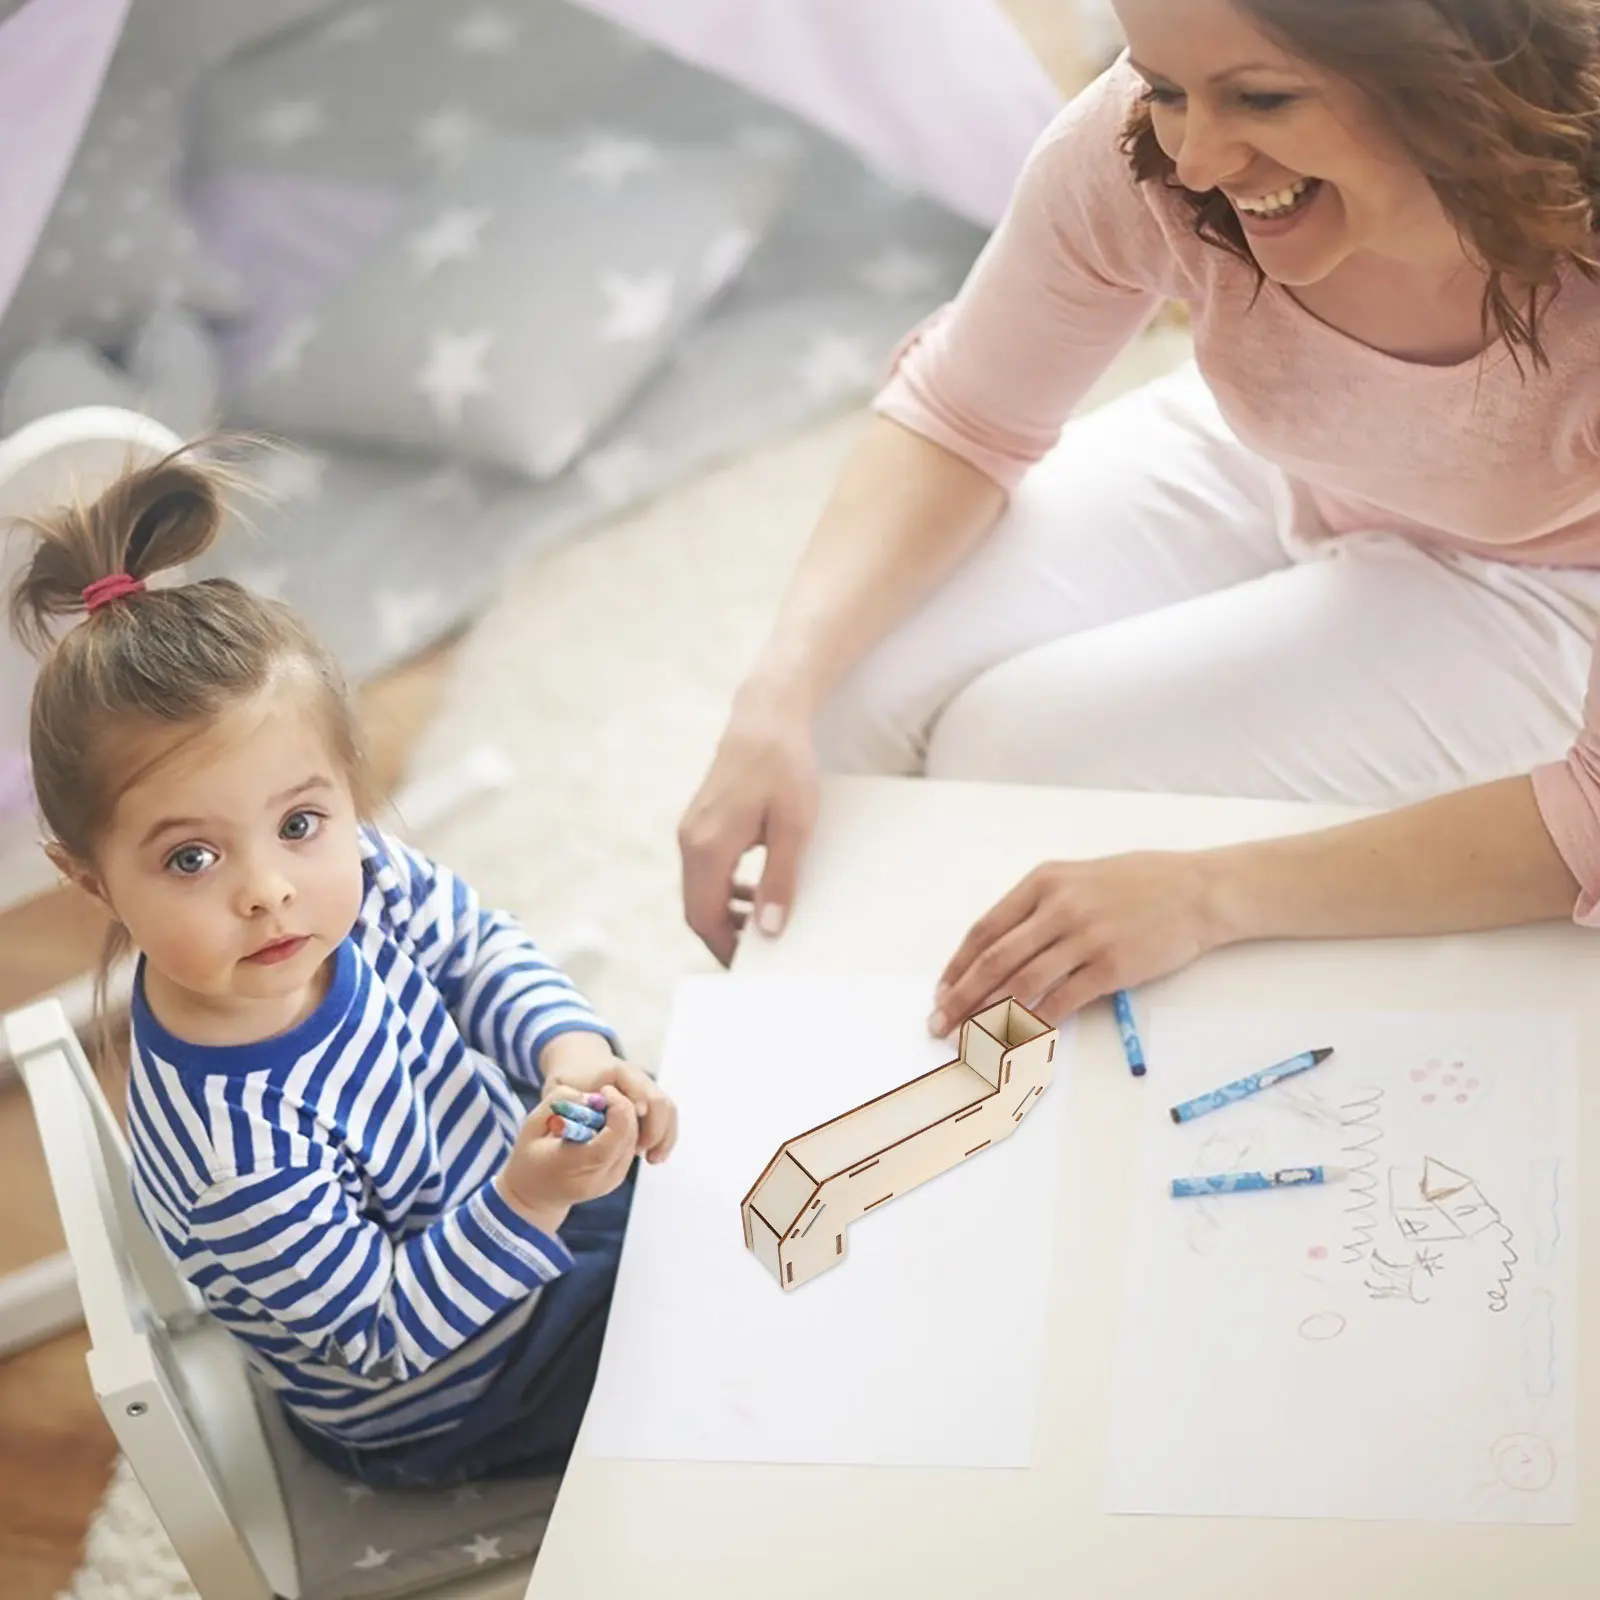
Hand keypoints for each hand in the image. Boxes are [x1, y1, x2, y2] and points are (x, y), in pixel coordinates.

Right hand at [497, 1082, 639, 1233]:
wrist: (535, 1196)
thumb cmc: (530, 1156)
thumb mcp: (532, 1124)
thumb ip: (559, 1102)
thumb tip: (594, 1096)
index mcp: (573, 1165)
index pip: (613, 1137)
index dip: (617, 1108)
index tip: (603, 1091)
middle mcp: (598, 1178)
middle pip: (629, 1135)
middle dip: (622, 1107)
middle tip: (603, 1096)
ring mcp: (611, 1181)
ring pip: (634, 1138)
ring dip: (623, 1118)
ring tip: (599, 1113)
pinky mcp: (618, 1178)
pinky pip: (630, 1145)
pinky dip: (622, 1129)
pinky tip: (602, 1126)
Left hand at [539, 1030, 678, 1163]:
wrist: (580, 1063)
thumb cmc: (569, 1079)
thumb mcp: (562, 1089)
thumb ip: (570, 1103)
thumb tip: (585, 1126)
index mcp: (618, 1072)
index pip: (641, 1093)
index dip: (640, 1119)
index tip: (635, 1142)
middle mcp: (638, 1077)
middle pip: (660, 1103)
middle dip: (655, 1133)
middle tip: (641, 1154)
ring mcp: (646, 1087)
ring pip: (668, 1111)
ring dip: (663, 1137)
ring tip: (652, 1159)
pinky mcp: (649, 1100)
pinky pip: (666, 1117)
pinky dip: (663, 1137)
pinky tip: (653, 1156)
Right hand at [678, 683, 819, 965]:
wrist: (766, 717)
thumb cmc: (784, 767)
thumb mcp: (794, 827)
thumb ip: (780, 880)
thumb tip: (770, 929)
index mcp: (708, 847)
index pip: (703, 918)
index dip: (724, 949)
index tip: (751, 968)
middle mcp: (690, 841)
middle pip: (696, 909)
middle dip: (725, 936)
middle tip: (762, 954)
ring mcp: (691, 830)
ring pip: (700, 891)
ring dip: (726, 913)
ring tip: (765, 923)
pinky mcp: (700, 822)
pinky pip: (706, 870)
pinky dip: (725, 889)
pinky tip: (755, 890)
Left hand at [929, 852, 1220, 1033]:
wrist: (1197, 891)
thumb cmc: (1139, 884)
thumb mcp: (1078, 879)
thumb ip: (1038, 908)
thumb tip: (997, 952)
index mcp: (1043, 882)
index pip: (985, 929)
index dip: (958, 966)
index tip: (942, 992)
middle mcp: (1058, 907)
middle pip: (995, 960)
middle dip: (961, 997)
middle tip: (939, 1025)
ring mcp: (1085, 936)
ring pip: (1022, 982)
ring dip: (989, 1015)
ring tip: (970, 1038)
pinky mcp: (1111, 966)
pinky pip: (1062, 999)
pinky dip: (1036, 1021)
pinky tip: (1019, 1038)